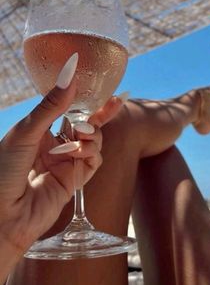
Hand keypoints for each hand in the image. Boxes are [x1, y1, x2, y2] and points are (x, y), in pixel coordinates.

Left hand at [0, 54, 122, 269]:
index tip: (99, 86)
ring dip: (92, 134)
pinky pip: (93, 161)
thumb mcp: (26, 132)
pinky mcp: (74, 181)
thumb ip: (50, 107)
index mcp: (39, 131)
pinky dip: (92, 152)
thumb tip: (70, 77)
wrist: (3, 214)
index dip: (84, 100)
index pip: (68, 111)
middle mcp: (54, 145)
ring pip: (93, 142)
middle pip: (85, 125)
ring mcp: (65, 163)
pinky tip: (80, 151)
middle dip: (100, 115)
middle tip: (116, 102)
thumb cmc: (3, 170)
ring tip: (82, 134)